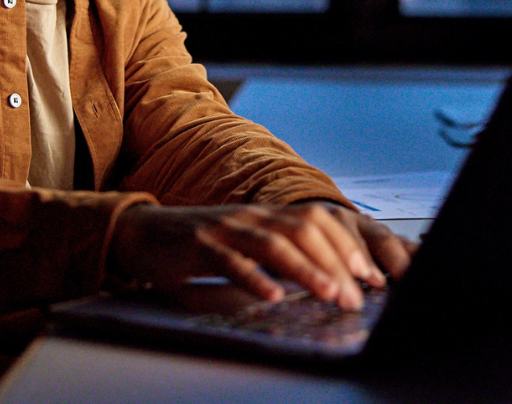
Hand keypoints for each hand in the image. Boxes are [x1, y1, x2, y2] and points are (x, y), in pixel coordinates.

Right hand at [107, 202, 415, 309]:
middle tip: (356, 295)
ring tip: (329, 293)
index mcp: (266, 215)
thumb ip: (277, 261)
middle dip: (336, 263)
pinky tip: (271, 296)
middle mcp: (251, 216)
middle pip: (304, 231)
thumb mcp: (243, 249)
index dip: (347, 246)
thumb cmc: (197, 246)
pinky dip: (253, 278)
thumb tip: (321, 284)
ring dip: (306, 270)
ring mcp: (225, 228)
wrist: (141, 233)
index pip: (318, 221)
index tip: (371, 275)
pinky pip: (230, 261)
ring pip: (274, 244)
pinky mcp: (198, 245)